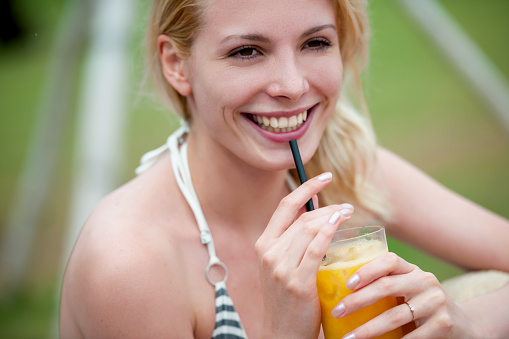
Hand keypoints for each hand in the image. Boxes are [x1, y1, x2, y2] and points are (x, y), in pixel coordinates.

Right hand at [255, 172, 353, 337]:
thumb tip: (317, 213)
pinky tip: (339, 222)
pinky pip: (315, 248)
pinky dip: (327, 231)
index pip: (285, 206)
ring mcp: (280, 267)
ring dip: (332, 216)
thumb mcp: (283, 265)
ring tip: (348, 213)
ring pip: (309, 229)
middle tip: (347, 207)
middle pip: (301, 217)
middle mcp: (268, 252)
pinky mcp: (297, 282)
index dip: (306, 187)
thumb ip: (294, 241)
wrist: (281, 334)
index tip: (324, 176)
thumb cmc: (287, 299)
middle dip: (327, 206)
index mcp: (264, 244)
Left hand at [333, 252, 476, 337]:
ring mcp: (436, 302)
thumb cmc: (418, 303)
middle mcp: (425, 281)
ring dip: (368, 329)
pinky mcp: (443, 324)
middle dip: (357, 301)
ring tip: (349, 337)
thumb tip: (337, 288)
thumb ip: (384, 283)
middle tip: (338, 311)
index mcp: (411, 269)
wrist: (459, 323)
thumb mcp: (405, 287)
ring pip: (394, 316)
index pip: (388, 260)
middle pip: (386, 287)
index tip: (347, 284)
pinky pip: (411, 337)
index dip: (366, 269)